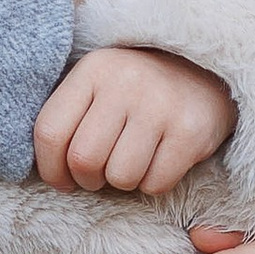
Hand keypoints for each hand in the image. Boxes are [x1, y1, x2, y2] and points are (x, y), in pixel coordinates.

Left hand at [34, 44, 235, 194]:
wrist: (205, 74)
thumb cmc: (137, 91)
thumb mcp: (98, 85)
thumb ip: (69, 118)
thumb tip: (50, 174)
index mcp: (93, 69)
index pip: (49, 131)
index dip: (50, 168)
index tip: (62, 179)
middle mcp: (124, 82)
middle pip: (84, 159)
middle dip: (88, 180)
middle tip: (100, 174)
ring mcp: (160, 105)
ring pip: (120, 176)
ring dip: (122, 183)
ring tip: (131, 163)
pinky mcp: (190, 131)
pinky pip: (155, 183)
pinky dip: (152, 184)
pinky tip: (158, 162)